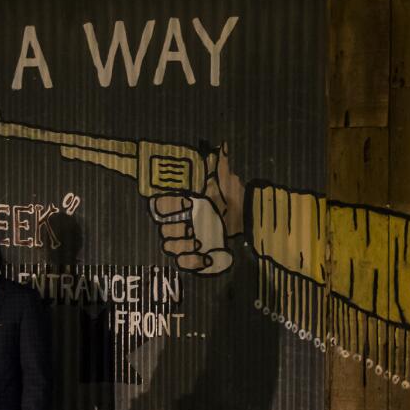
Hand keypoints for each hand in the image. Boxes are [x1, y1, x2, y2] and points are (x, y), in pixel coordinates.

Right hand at [150, 143, 243, 275]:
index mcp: (184, 204)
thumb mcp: (227, 184)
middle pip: (163, 229)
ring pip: (170, 246)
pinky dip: (191, 262)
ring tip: (200, 243)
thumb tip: (223, 146)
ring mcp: (186, 242)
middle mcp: (180, 223)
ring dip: (183, 245)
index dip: (167, 205)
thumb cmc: (234, 202)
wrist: (248, 225)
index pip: (160, 205)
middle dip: (176, 229)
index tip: (186, 202)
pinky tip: (206, 258)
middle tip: (192, 227)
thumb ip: (221, 167)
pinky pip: (183, 263)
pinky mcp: (194, 258)